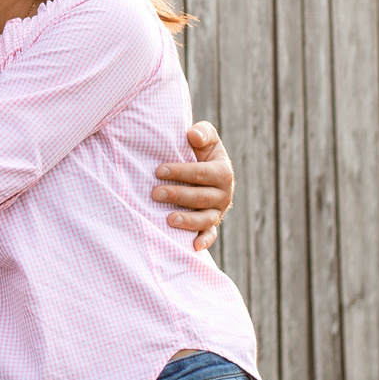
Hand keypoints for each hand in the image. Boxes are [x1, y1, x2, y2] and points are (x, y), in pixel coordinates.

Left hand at [154, 121, 234, 252]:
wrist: (200, 170)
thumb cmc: (198, 151)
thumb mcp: (205, 138)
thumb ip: (202, 133)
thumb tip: (193, 136)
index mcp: (223, 172)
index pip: (201, 173)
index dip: (180, 172)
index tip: (159, 171)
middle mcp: (224, 194)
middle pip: (201, 197)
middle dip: (177, 195)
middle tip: (154, 193)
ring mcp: (218, 211)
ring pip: (205, 219)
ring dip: (188, 220)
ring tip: (169, 220)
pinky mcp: (211, 225)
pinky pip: (210, 235)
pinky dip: (204, 241)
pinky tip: (193, 247)